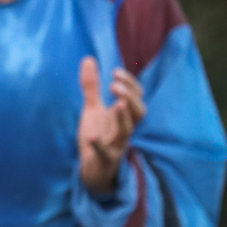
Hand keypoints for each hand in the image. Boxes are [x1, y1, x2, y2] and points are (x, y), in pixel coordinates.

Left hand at [78, 58, 145, 194]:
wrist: (92, 168)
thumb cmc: (97, 135)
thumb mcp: (92, 109)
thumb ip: (91, 86)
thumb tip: (88, 59)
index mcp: (123, 115)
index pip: (136, 97)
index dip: (129, 84)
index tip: (114, 72)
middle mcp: (125, 128)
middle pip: (138, 112)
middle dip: (129, 97)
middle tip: (113, 85)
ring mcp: (117, 144)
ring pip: (127, 131)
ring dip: (123, 117)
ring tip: (116, 103)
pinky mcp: (106, 159)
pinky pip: (106, 153)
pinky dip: (100, 145)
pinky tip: (92, 137)